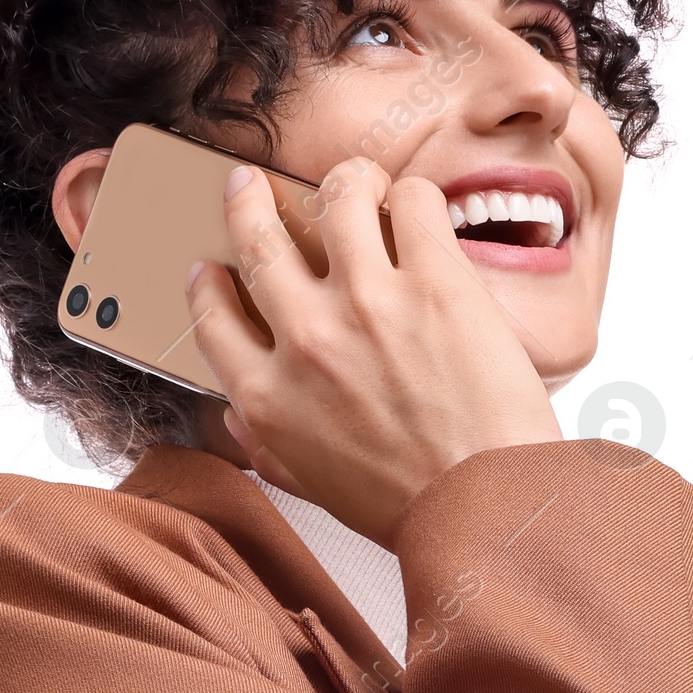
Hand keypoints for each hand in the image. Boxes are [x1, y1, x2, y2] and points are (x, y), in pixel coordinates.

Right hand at [186, 157, 560, 546]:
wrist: (485, 510)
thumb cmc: (408, 506)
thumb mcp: (310, 484)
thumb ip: (266, 445)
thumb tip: (236, 416)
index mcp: (268, 397)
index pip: (211, 317)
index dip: (207, 282)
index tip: (212, 266)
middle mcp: (306, 341)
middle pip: (257, 240)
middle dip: (246, 201)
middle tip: (250, 185)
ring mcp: (368, 303)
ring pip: (335, 198)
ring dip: (344, 181)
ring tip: (356, 183)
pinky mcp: (434, 281)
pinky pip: (412, 201)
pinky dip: (413, 196)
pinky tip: (418, 210)